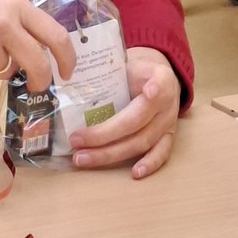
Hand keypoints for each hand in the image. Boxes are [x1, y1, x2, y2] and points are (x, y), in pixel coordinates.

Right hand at [0, 0, 75, 91]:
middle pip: (38, 63)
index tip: (67, 71)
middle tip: (37, 87)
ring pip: (4, 70)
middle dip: (41, 80)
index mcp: (11, 4)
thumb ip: (11, 19)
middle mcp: (4, 24)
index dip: (66, 57)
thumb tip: (35, 46)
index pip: (54, 34)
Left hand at [67, 46, 181, 178]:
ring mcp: (169, 123)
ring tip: (83, 158)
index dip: (153, 90)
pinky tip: (134, 174)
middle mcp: (167, 103)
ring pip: (142, 142)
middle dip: (103, 135)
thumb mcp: (128, 63)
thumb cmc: (135, 72)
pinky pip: (160, 154)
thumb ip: (109, 71)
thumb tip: (69, 81)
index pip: (157, 83)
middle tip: (76, 141)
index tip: (148, 92)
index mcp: (160, 78)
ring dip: (111, 153)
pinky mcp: (168, 138)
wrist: (158, 79)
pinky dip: (149, 164)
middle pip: (136, 122)